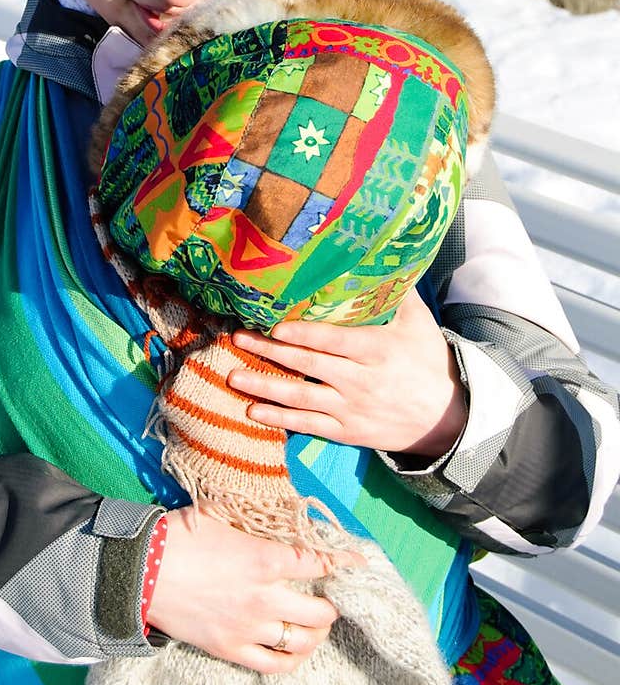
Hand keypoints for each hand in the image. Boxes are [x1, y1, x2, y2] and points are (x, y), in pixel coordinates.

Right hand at [146, 506, 358, 672]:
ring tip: (316, 625)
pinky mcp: (230, 648)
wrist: (139, 570)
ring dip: (316, 633)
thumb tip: (270, 513)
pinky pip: (274, 665)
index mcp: (264, 558)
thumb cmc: (178, 535)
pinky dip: (292, 660)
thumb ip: (252, 520)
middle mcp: (264, 596)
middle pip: (320, 611)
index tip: (359, 563)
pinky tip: (295, 649)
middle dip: (333, 604)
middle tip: (331, 597)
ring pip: (302, 641)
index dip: (342, 563)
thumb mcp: (219, 515)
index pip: (318, 563)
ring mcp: (248, 626)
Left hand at [226, 288, 466, 459]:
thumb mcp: (420, 323)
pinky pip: (309, 425)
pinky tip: (253, 411)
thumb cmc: (430, 362)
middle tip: (237, 339)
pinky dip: (280, 419)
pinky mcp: (348, 431)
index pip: (335, 342)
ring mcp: (352, 409)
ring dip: (264, 387)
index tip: (276, 327)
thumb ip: (398, 291)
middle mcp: (361, 381)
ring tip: (233, 376)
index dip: (304, 335)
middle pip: (308, 366)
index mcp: (377, 350)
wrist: (451, 418)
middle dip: (270, 352)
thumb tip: (383, 252)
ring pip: (301, 398)